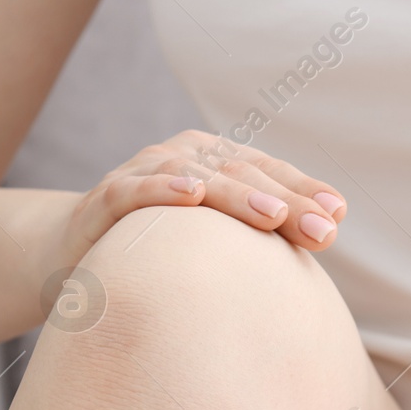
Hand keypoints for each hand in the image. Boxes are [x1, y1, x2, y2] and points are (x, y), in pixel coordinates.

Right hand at [53, 130, 346, 266]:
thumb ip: (263, 228)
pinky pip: (136, 190)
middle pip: (243, 174)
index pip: (269, 172)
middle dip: (287, 201)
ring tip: (273, 214)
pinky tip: (191, 196)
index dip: (304, 190)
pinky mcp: (106, 197)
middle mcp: (184, 156)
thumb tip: (332, 226)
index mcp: (216, 161)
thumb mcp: (214, 239)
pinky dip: (163, 190)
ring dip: (237, 194)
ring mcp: (144, 172)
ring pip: (197, 176)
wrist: (73, 253)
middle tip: (324, 230)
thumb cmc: (160, 248)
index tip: (337, 217)